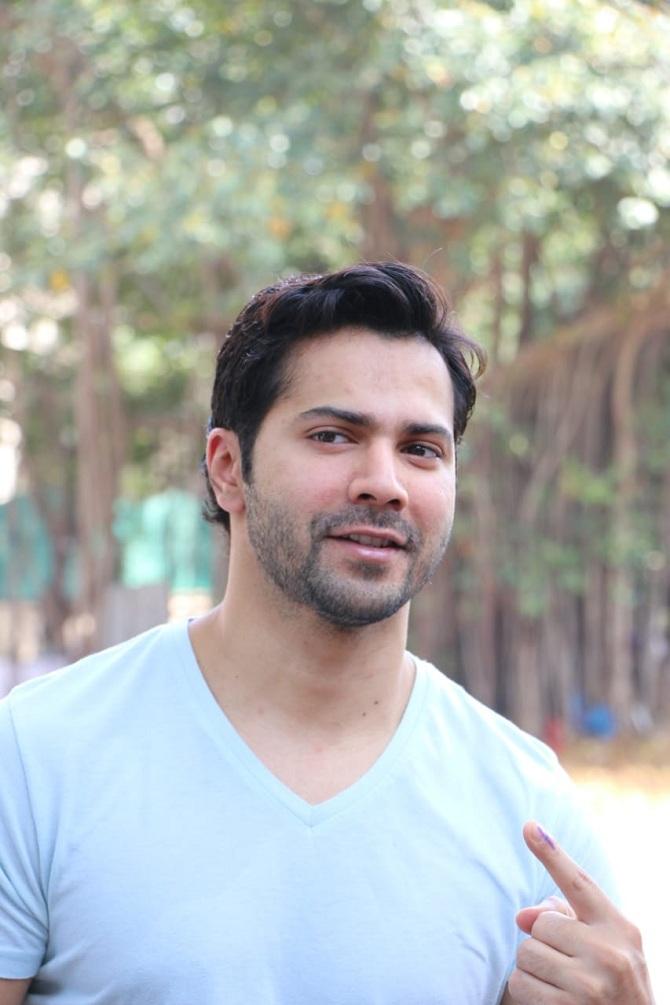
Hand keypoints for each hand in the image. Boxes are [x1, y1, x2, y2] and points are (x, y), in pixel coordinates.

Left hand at [504, 821, 654, 1003]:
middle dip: (544, 944)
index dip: (552, 853)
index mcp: (619, 928)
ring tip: (562, 987)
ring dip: (533, 970)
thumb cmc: (612, 988)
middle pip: (540, 925)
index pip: (580, 883)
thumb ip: (567, 921)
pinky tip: (553, 1003)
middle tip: (568, 967)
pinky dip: (527, 992)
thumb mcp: (604, 950)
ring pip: (525, 953)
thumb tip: (522, 916)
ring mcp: (591, 985)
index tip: (528, 825)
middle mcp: (610, 953)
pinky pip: (520, 984)